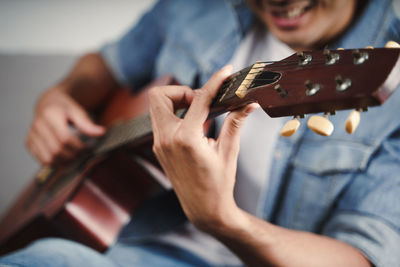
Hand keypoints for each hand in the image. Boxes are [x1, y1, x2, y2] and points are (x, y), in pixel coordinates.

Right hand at [25, 86, 104, 164]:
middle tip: (82, 154)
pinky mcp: (28, 143)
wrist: (48, 103)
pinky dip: (55, 163)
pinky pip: (42, 160)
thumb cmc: (65, 108)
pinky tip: (65, 158)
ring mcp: (31, 135)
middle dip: (72, 156)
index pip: (64, 138)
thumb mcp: (77, 111)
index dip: (78, 147)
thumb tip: (102, 133)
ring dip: (64, 163)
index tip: (87, 148)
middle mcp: (37, 125)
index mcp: (50, 115)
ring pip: (48, 159)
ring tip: (75, 158)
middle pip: (56, 150)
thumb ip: (87, 123)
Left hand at [149, 65, 258, 231]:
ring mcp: (160, 144)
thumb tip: (249, 103)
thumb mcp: (229, 151)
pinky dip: (175, 115)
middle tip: (201, 101)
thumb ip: (236, 122)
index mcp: (186, 138)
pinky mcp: (159, 148)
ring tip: (199, 113)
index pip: (199, 98)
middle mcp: (167, 139)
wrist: (204, 209)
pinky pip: (161, 121)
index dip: (214, 81)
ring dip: (176, 102)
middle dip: (181, 91)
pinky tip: (194, 125)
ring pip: (157, 107)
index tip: (225, 71)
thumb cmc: (219, 183)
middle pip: (161, 95)